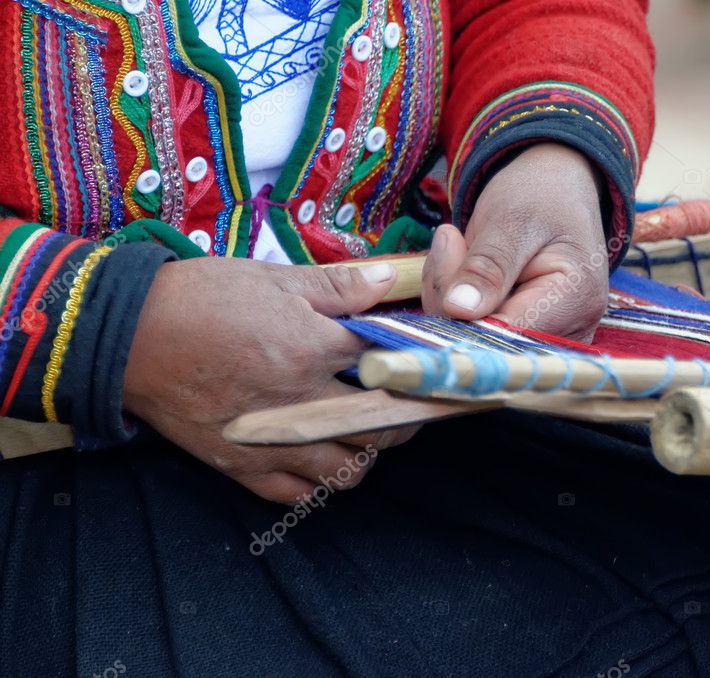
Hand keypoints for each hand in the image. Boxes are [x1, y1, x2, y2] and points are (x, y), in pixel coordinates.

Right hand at [124, 258, 413, 503]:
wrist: (129, 336)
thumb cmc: (201, 299)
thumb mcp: (272, 280)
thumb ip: (336, 286)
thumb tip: (389, 278)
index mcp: (310, 350)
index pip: (386, 364)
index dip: (408, 360)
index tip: (414, 359)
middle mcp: (299, 404)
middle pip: (381, 428)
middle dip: (402, 416)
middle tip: (402, 402)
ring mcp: (271, 442)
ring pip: (346, 470)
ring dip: (364, 453)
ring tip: (360, 430)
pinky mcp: (242, 466)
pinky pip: (297, 493)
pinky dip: (316, 481)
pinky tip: (319, 455)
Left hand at [422, 143, 608, 340]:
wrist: (556, 189)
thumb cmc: (541, 195)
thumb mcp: (512, 219)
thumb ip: (487, 266)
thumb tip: (458, 310)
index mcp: (576, 301)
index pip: (502, 330)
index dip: (460, 303)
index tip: (449, 244)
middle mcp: (570, 333)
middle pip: (485, 340)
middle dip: (451, 295)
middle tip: (451, 239)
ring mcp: (549, 340)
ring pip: (471, 339)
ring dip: (448, 296)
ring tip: (458, 246)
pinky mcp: (525, 338)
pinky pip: (473, 333)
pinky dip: (455, 302)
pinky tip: (463, 270)